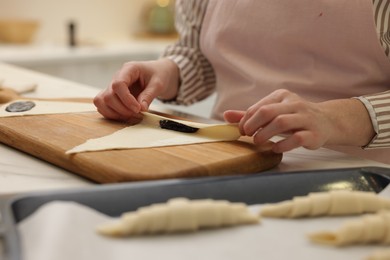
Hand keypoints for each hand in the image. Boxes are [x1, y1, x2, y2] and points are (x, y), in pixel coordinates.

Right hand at [93, 59, 178, 120]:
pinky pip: (103, 106)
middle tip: (138, 114)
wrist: (159, 73)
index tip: (138, 109)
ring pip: (101, 101)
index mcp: (128, 69)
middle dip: (122, 109)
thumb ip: (149, 95)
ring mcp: (112, 86)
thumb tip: (141, 109)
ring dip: (115, 113)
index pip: (118, 84)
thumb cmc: (159, 75)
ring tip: (131, 116)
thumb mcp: (158, 84)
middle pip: (108, 96)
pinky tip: (125, 116)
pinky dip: (111, 114)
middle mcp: (117, 77)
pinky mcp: (113, 95)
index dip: (126, 100)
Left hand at [224, 89, 374, 152]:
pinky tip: (275, 148)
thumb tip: (226, 116)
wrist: (327, 121)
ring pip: (281, 122)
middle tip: (247, 135)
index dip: (246, 120)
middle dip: (253, 125)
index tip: (242, 131)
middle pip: (268, 112)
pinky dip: (283, 145)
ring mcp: (306, 118)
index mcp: (282, 96)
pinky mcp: (314, 134)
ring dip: (265, 134)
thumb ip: (250, 115)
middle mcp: (295, 104)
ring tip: (258, 142)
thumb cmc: (294, 118)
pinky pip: (296, 138)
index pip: (259, 107)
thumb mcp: (273, 112)